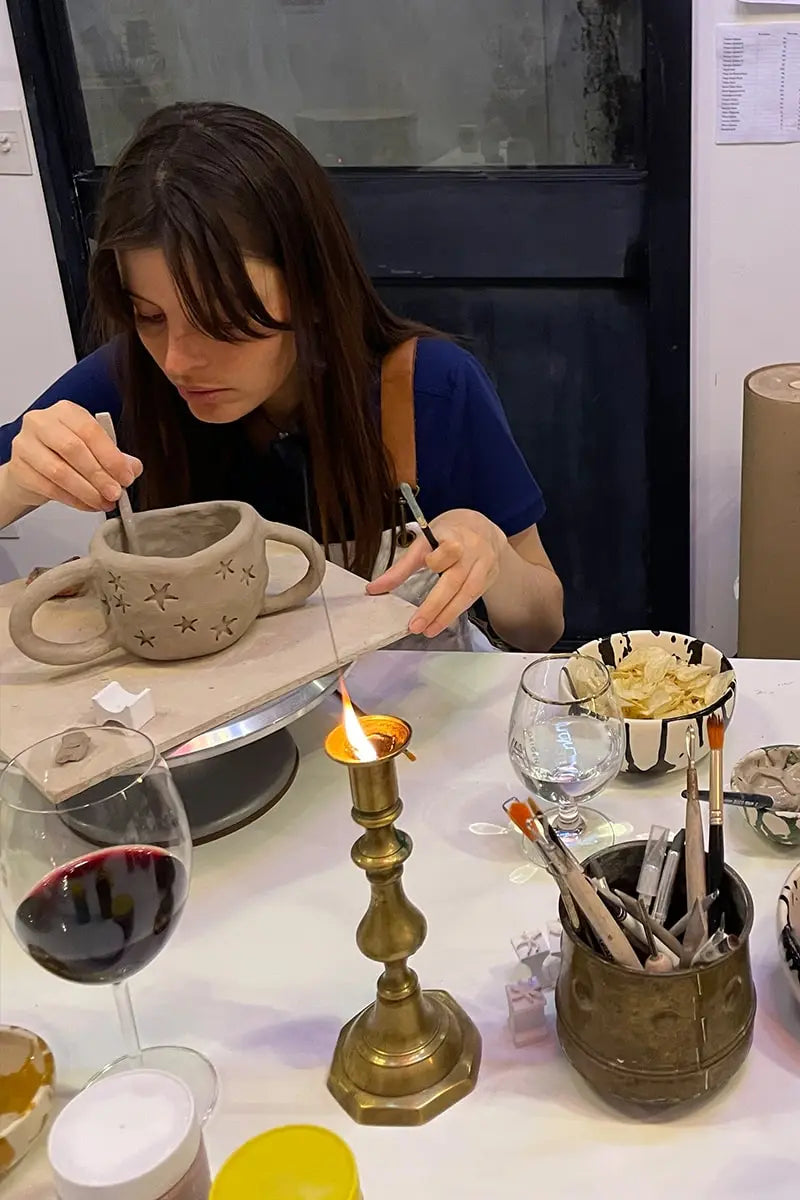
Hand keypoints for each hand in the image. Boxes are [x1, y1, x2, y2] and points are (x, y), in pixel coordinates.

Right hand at [7, 401, 142, 512]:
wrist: (32, 469)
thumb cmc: (63, 455)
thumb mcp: (92, 450)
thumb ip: (114, 457)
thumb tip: (133, 468)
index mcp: (66, 411)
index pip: (90, 431)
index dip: (111, 456)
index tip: (126, 476)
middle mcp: (42, 422)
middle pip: (73, 449)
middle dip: (99, 475)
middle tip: (115, 493)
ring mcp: (26, 444)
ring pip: (60, 471)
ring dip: (87, 491)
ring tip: (103, 502)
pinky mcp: (19, 469)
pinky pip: (49, 488)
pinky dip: (73, 500)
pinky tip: (87, 504)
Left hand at [367, 508, 506, 637]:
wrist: (483, 528)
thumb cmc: (449, 533)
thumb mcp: (425, 540)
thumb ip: (403, 566)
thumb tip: (374, 588)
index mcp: (452, 533)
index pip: (445, 549)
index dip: (434, 561)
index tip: (423, 572)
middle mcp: (471, 548)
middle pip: (454, 579)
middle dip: (434, 605)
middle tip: (416, 625)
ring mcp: (484, 563)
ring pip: (466, 592)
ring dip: (446, 615)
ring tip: (429, 630)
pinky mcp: (490, 576)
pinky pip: (473, 597)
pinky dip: (456, 610)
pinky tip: (443, 621)